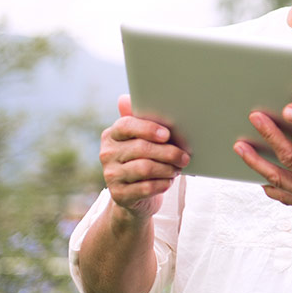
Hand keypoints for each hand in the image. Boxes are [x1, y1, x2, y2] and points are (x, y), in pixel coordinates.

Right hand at [99, 95, 188, 218]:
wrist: (135, 194)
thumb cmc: (144, 159)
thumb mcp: (143, 139)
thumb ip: (141, 120)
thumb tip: (124, 98)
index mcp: (112, 135)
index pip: (126, 126)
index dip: (148, 129)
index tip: (167, 135)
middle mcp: (107, 154)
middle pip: (141, 148)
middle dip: (168, 152)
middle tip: (185, 157)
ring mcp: (110, 175)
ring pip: (145, 168)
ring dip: (167, 168)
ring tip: (178, 168)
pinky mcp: (118, 194)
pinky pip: (146, 187)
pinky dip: (163, 183)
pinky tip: (169, 181)